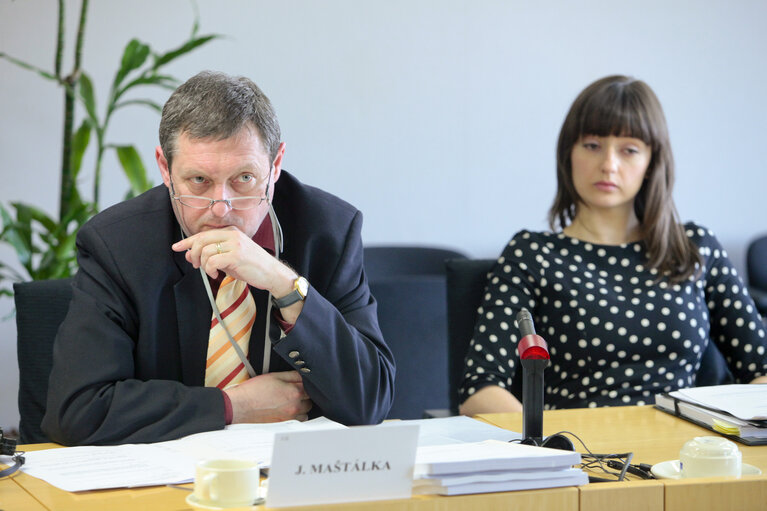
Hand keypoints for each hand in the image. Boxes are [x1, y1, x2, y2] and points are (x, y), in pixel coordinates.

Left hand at [171, 226, 295, 297]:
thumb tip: (189, 254)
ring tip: (210, 271)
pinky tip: (217, 274)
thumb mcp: (230, 257)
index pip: (203, 234)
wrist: (272, 273)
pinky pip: (212, 261)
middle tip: (195, 265)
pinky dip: (210, 269)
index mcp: (231, 232)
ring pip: (205, 251)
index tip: (176, 247)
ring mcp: (235, 244)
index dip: (187, 241)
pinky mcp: (236, 255)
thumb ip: (212, 254)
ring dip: (203, 264)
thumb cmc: (252, 266)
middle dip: (192, 254)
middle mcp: (232, 235)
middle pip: (201, 240)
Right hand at [224, 371, 312, 422]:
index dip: (306, 384)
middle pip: (310, 401)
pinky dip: (295, 417)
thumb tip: (303, 375)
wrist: (240, 406)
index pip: (311, 387)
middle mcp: (295, 406)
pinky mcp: (284, 425)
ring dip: (301, 408)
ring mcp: (290, 417)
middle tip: (293, 392)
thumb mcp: (274, 376)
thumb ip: (292, 375)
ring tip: (289, 403)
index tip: (300, 383)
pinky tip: (286, 411)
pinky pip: (297, 422)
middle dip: (304, 396)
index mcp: (294, 392)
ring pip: (305, 413)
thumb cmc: (254, 391)